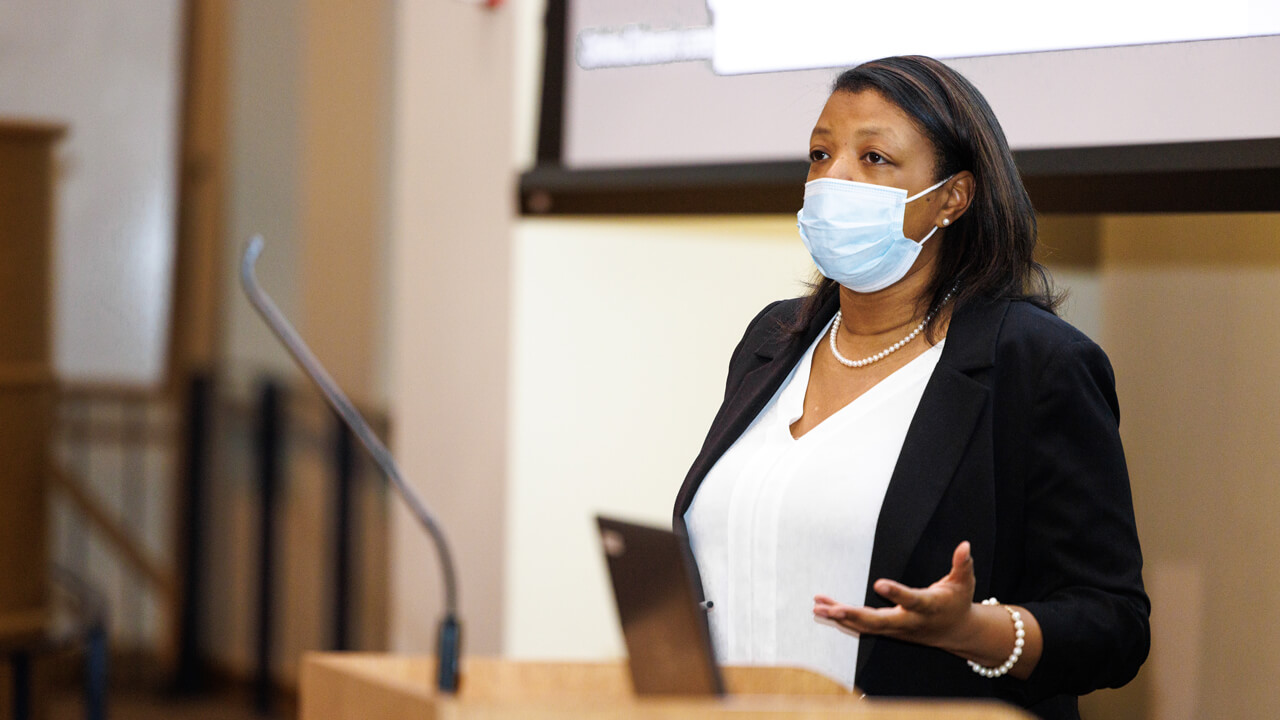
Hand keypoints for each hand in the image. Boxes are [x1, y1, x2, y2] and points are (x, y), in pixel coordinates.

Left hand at [813, 541, 977, 651]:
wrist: (955, 631)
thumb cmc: (957, 602)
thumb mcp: (964, 582)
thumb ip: (962, 564)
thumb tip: (965, 545)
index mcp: (928, 607)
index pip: (912, 600)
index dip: (896, 593)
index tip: (878, 583)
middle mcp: (909, 621)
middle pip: (880, 622)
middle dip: (855, 616)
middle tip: (834, 609)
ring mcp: (896, 629)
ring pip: (865, 626)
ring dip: (841, 617)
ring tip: (818, 607)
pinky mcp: (887, 630)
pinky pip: (861, 626)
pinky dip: (841, 618)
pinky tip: (822, 608)